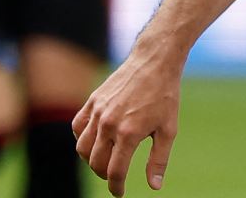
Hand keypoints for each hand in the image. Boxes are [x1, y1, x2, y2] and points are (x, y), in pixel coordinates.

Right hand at [73, 46, 183, 194]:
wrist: (153, 62)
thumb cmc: (164, 96)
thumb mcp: (168, 131)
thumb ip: (159, 160)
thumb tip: (154, 186)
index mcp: (129, 133)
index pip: (115, 172)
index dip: (116, 187)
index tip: (120, 192)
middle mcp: (109, 123)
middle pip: (96, 163)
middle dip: (105, 175)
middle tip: (115, 175)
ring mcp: (98, 111)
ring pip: (82, 148)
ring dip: (91, 159)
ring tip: (104, 159)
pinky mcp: (92, 100)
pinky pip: (77, 126)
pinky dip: (82, 138)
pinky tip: (95, 140)